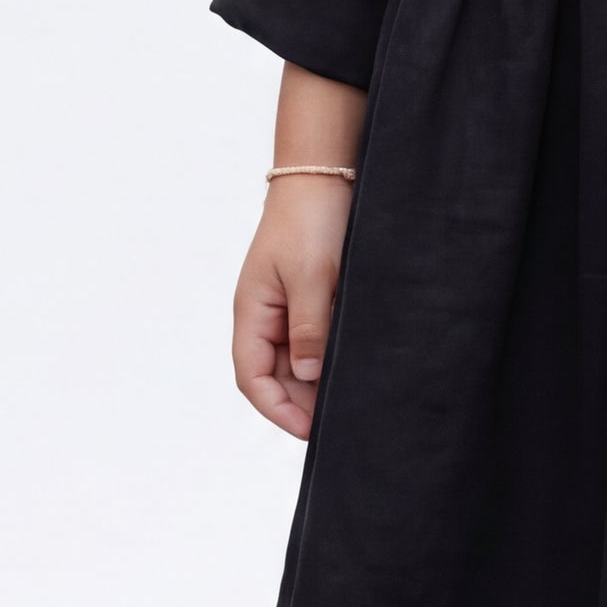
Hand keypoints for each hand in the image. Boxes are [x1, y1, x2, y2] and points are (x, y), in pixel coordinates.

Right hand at [231, 174, 353, 439]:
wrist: (325, 176)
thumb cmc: (310, 220)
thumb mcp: (312, 275)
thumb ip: (310, 327)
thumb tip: (310, 376)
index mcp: (252, 313)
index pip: (252, 378)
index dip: (277, 410)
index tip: (311, 431)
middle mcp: (265, 316)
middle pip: (275, 377)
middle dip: (303, 402)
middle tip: (342, 416)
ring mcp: (287, 309)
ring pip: (298, 362)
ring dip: (318, 381)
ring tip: (352, 395)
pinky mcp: (311, 299)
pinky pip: (316, 340)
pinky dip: (330, 357)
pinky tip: (355, 364)